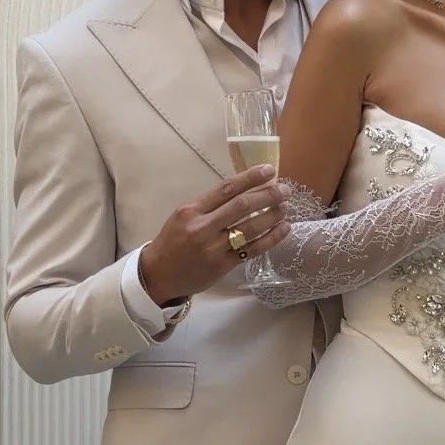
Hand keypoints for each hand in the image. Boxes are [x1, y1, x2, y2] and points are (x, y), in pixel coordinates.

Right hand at [137, 166, 288, 303]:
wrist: (158, 275)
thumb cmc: (172, 241)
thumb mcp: (184, 216)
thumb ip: (209, 205)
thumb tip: (244, 190)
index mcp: (192, 210)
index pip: (226, 188)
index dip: (250, 178)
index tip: (269, 170)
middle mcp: (203, 228)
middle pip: (242, 206)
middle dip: (268, 195)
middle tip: (285, 190)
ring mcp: (213, 248)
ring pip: (250, 228)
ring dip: (272, 216)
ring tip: (285, 208)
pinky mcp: (222, 266)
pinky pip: (252, 249)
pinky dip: (271, 238)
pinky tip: (283, 229)